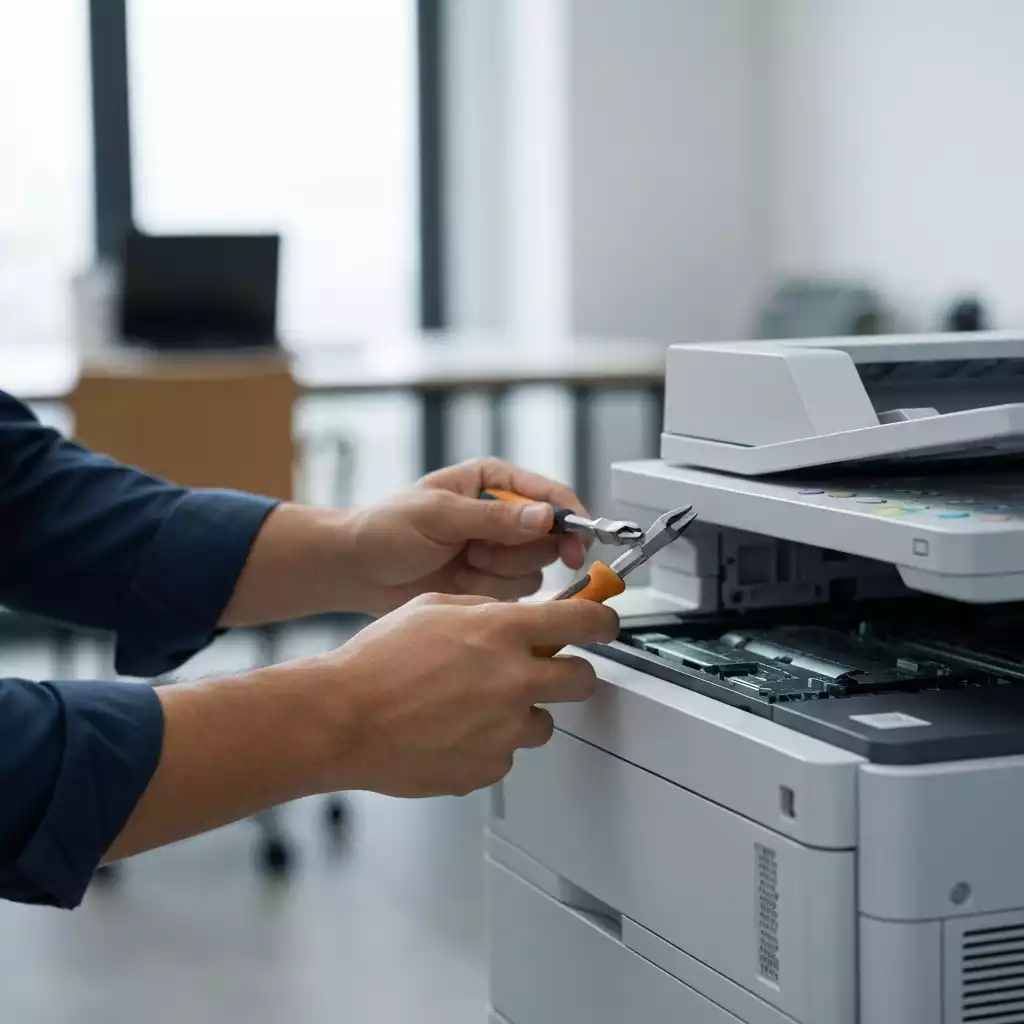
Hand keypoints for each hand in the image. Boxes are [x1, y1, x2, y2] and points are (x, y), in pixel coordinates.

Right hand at [110, 589, 617, 861]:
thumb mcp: (434, 608)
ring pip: (543, 722)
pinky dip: (489, 744)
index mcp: (503, 631)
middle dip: (568, 674)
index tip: (607, 622)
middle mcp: (514, 679)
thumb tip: (518, 613)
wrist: (342, 718)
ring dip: (521, 713)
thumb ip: (486, 610)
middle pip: (582, 680)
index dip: (605, 619)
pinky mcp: (488, 767)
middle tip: (544, 672)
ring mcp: (504, 728)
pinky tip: (452, 732)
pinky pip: (506, 754)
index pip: (585, 620)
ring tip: (473, 706)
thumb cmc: (378, 661)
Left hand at [345, 458, 590, 614]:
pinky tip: (460, 582)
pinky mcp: (491, 583)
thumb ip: (493, 518)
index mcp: (492, 482)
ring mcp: (498, 550)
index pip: (550, 494)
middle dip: (517, 551)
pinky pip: (516, 594)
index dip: (570, 518)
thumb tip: (544, 517)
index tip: (577, 542)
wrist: (357, 571)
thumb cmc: (386, 528)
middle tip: (479, 552)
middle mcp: (503, 515)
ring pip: (535, 569)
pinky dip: (490, 592)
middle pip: (550, 537)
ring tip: (462, 563)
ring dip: (499, 572)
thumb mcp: (438, 515)